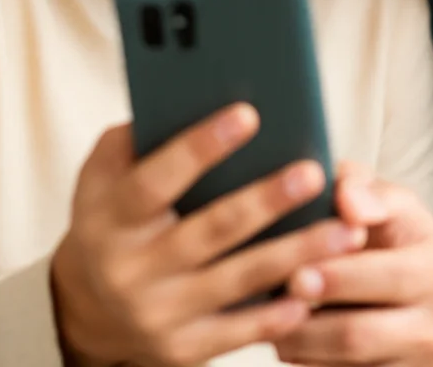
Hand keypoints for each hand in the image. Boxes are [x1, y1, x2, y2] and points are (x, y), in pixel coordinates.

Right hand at [51, 103, 367, 366]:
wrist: (86, 308)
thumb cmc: (113, 218)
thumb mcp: (103, 175)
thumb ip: (137, 138)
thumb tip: (188, 92)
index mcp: (110, 217)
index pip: (155, 179)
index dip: (200, 146)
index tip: (249, 113)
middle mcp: (131, 268)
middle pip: (210, 230)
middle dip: (266, 201)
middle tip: (314, 173)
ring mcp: (157, 313)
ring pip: (238, 280)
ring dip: (296, 254)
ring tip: (346, 230)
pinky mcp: (182, 348)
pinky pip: (238, 331)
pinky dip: (277, 313)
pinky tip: (315, 290)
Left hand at [272, 166, 432, 366]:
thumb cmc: (417, 252)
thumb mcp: (406, 211)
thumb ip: (370, 189)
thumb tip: (344, 198)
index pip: (387, 277)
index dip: (338, 277)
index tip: (295, 271)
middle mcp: (429, 325)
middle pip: (359, 335)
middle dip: (309, 323)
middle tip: (272, 306)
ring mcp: (411, 365)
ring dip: (300, 347)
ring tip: (268, 321)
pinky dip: (310, 363)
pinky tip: (286, 340)